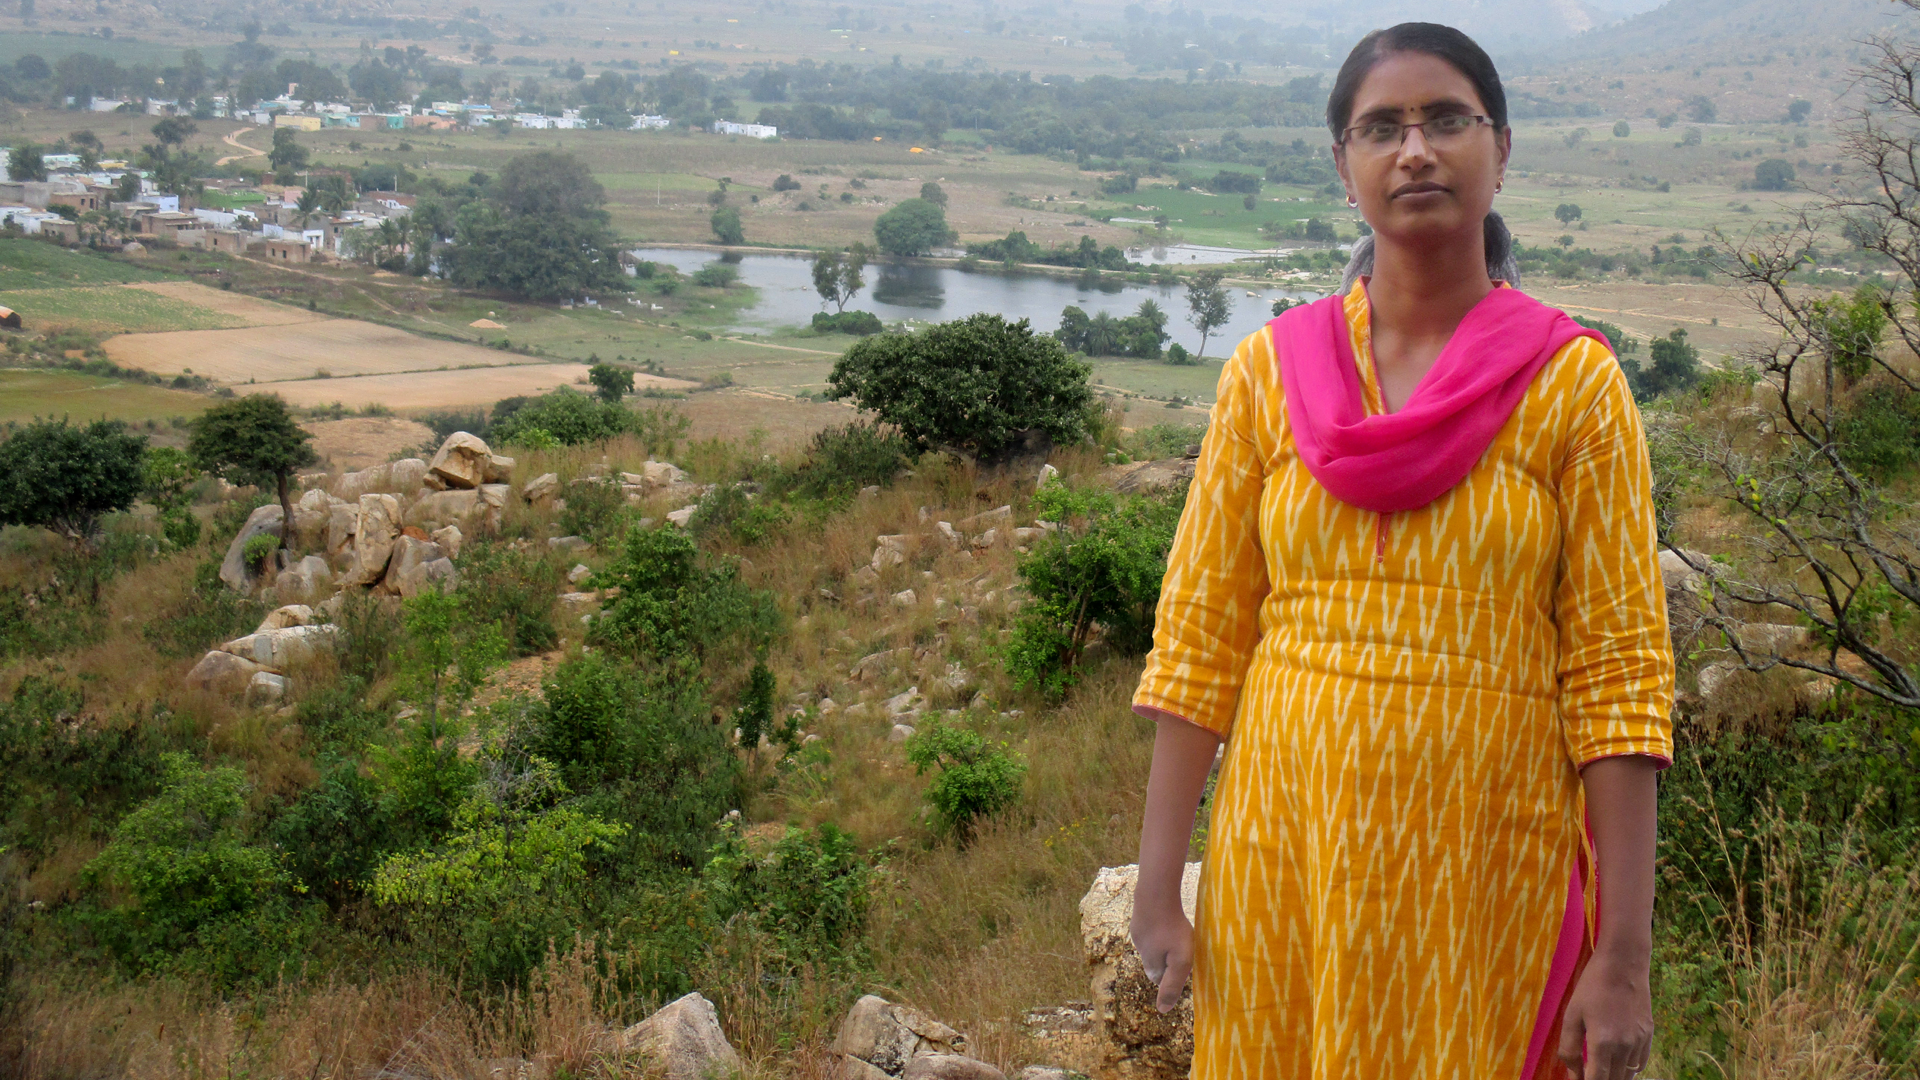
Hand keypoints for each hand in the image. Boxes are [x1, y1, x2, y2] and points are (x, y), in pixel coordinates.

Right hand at [1129, 901, 1195, 1013]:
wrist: (1155, 895)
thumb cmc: (1172, 929)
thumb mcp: (1180, 961)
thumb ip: (1173, 985)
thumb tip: (1163, 1011)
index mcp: (1151, 964)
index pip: (1160, 980)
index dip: (1172, 978)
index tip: (1185, 971)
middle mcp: (1141, 950)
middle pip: (1155, 962)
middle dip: (1167, 961)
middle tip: (1183, 953)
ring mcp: (1138, 931)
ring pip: (1152, 944)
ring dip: (1163, 943)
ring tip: (1176, 936)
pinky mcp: (1139, 916)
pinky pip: (1151, 927)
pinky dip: (1159, 927)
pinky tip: (1166, 920)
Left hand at [1557, 950, 1653, 1079]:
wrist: (1624, 964)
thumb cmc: (1592, 986)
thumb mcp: (1572, 1015)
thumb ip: (1569, 1048)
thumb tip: (1573, 1076)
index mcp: (1602, 1043)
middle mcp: (1625, 1047)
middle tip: (1587, 1073)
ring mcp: (1640, 1042)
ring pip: (1627, 1075)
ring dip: (1613, 1076)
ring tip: (1599, 1069)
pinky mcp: (1649, 1036)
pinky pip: (1639, 1064)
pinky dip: (1627, 1069)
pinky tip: (1616, 1062)